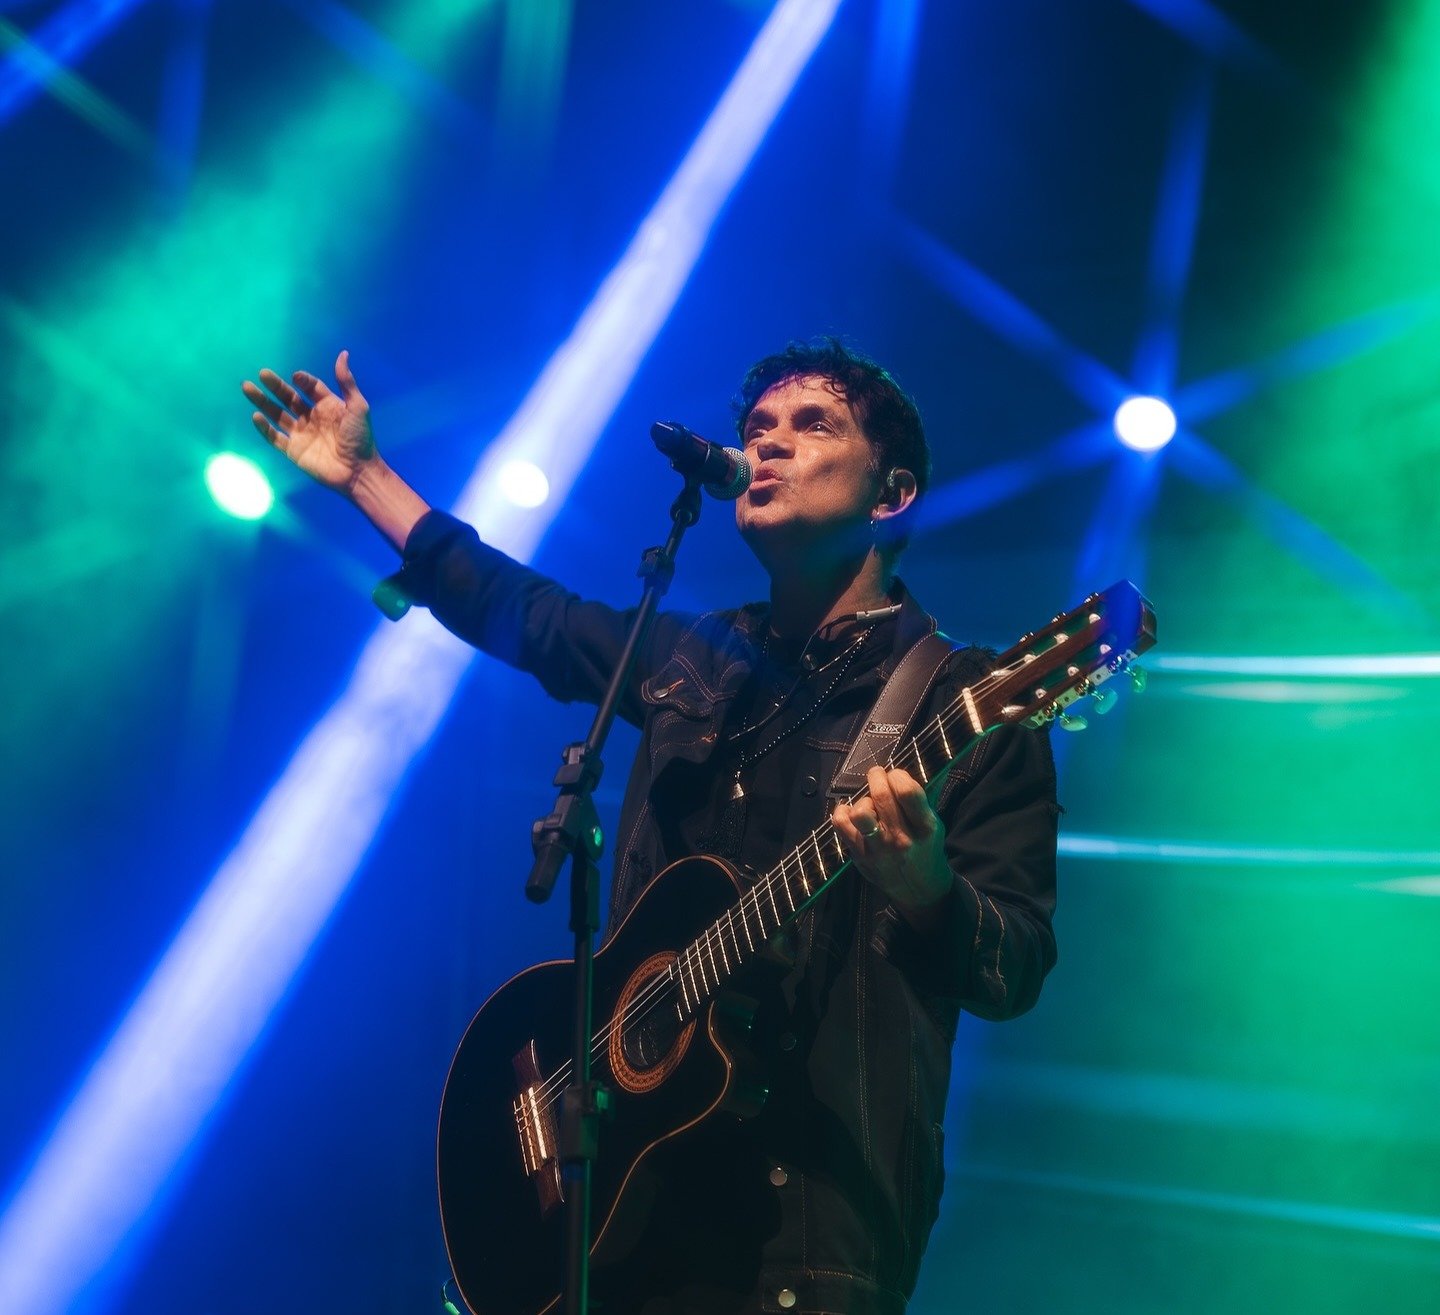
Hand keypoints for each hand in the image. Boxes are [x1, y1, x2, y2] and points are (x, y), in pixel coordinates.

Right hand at [243, 350, 375, 496]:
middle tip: (262, 374)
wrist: (358, 471)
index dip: (303, 380)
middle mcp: (312, 418)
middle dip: (275, 386)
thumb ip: (347, 382)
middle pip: (289, 397)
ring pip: (277, 414)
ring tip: (247, 387)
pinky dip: (264, 428)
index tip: (296, 376)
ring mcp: (302, 434)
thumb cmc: (361, 439)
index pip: (310, 387)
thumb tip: (343, 354)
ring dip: (262, 402)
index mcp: (327, 406)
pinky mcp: (294, 451)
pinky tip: (256, 416)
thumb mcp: (358, 407)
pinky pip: (274, 437)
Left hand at [832, 766, 952, 923]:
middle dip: (877, 777)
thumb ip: (928, 793)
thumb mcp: (935, 822)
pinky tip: (852, 812)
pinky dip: (843, 812)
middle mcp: (901, 840)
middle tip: (877, 775)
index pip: (907, 791)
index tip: (896, 775)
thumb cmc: (926, 848)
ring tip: (869, 802)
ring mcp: (878, 850)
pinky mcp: (860, 857)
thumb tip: (934, 761)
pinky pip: (841, 825)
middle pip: (881, 796)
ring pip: (860, 812)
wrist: (919, 889)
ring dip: (863, 799)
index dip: (898, 775)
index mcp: (925, 828)